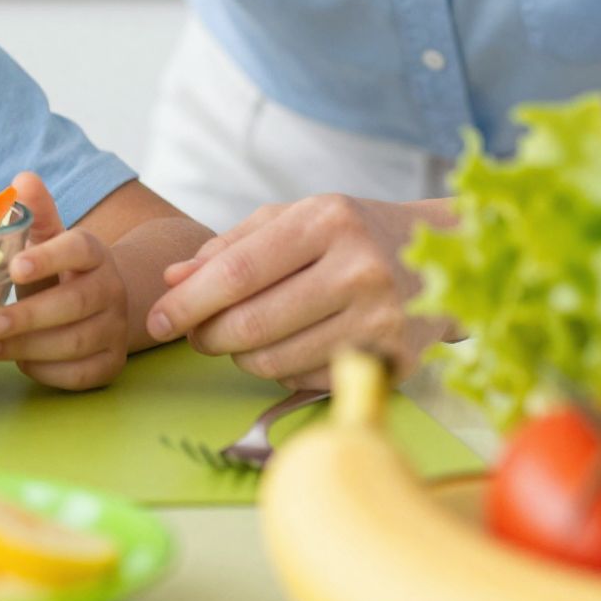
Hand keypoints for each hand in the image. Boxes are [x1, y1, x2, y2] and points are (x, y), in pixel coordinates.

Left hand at [0, 172, 127, 391]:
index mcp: (93, 252)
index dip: (48, 258)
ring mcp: (116, 327)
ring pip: (76, 341)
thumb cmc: (59, 273)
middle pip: (75, 303)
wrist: (100, 307)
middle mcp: (112, 288)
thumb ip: (35, 213)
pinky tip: (20, 362)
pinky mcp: (112, 363)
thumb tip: (23, 179)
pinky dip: (46, 371)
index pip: (78, 249)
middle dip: (29, 316)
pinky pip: (80, 374)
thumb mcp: (46, 241)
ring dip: (29, 347)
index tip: (15, 269)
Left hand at [147, 193, 454, 390]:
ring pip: (275, 362)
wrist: (443, 255)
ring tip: (244, 337)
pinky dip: (283, 370)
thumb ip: (229, 247)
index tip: (157, 320)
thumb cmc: (350, 234)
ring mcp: (382, 318)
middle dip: (208, 336)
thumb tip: (171, 280)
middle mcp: (360, 268)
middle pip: (252, 324)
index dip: (189, 302)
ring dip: (242, 357)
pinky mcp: (396, 358)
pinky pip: (308, 380)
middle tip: (197, 335)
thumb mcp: (294, 220)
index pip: (238, 271)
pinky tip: (292, 345)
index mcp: (327, 221)